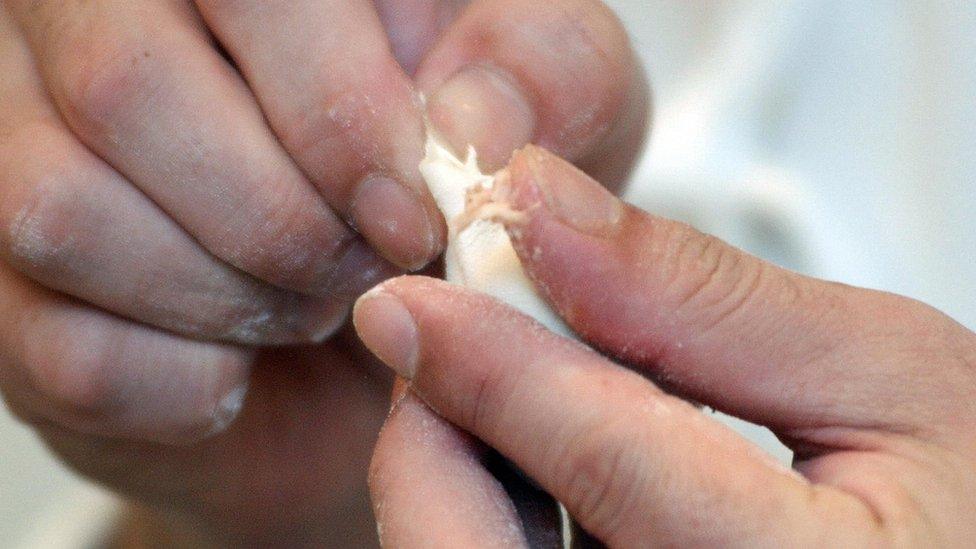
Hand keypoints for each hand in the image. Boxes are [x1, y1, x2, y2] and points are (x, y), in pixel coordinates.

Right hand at [0, 1, 646, 544]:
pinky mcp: (15, 305)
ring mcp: (29, 160)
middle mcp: (102, 32)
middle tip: (372, 264)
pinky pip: (67, 348)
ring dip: (236, 296)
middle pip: (125, 86)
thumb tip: (464, 119)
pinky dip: (193, 384)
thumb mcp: (551, 109)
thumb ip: (538, 73)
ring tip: (316, 306)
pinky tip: (249, 362)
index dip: (330, 106)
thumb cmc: (457, 189)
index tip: (413, 212)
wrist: (388, 334)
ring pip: (64, 211)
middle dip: (284, 216)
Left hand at [356, 147, 975, 546]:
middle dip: (444, 433)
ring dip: (463, 475)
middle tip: (451, 342)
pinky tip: (551, 465)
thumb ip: (710, 300)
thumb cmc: (975, 513)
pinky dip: (498, 517)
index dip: (493, 360)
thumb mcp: (888, 380)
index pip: (604, 459)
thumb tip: (553, 214)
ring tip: (519, 395)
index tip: (413, 300)